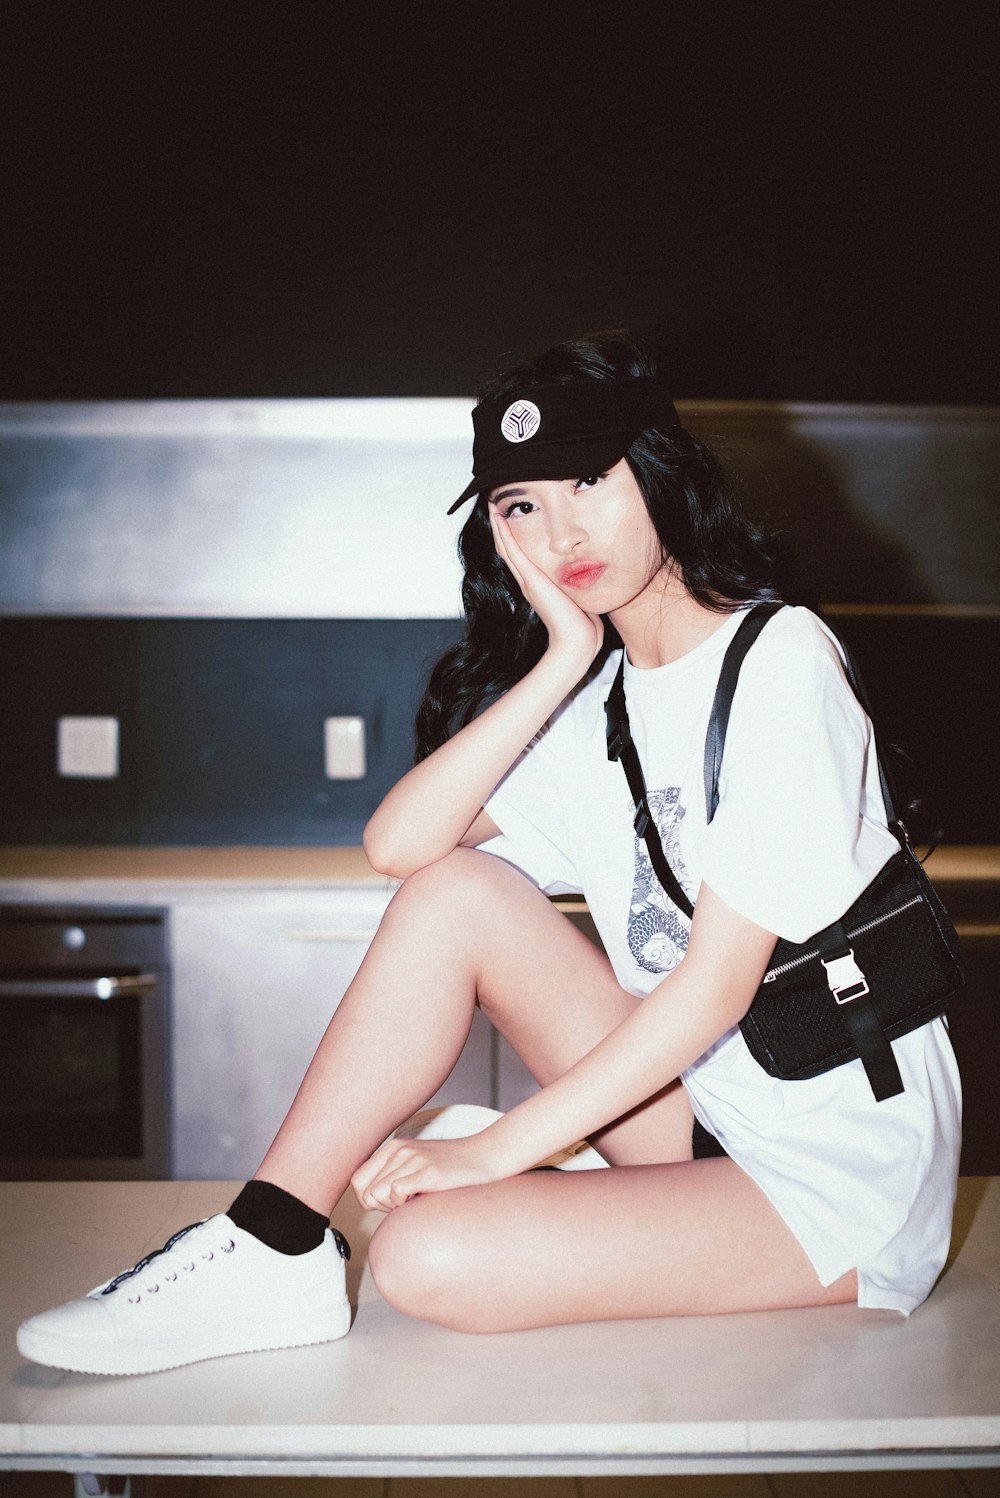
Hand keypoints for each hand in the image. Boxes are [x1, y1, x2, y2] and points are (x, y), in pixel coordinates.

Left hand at [350, 1132, 500, 1211]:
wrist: (486, 1157)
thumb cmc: (450, 1170)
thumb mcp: (415, 1166)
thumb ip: (391, 1177)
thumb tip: (368, 1201)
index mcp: (392, 1148)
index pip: (357, 1182)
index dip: (371, 1199)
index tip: (393, 1201)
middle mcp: (399, 1150)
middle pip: (365, 1193)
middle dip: (381, 1206)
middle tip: (406, 1202)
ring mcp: (413, 1159)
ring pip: (377, 1194)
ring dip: (393, 1206)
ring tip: (415, 1199)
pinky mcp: (428, 1171)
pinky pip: (395, 1193)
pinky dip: (403, 1204)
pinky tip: (422, 1198)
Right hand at [491, 509, 603, 669]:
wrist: (577, 641)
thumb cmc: (582, 625)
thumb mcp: (578, 598)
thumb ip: (577, 586)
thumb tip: (588, 575)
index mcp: (537, 586)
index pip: (520, 557)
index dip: (513, 538)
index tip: (510, 518)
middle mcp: (528, 582)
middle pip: (508, 550)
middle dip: (501, 528)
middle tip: (494, 506)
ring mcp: (527, 581)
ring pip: (506, 548)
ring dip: (498, 527)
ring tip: (492, 506)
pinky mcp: (531, 580)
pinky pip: (512, 552)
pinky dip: (504, 534)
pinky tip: (499, 519)